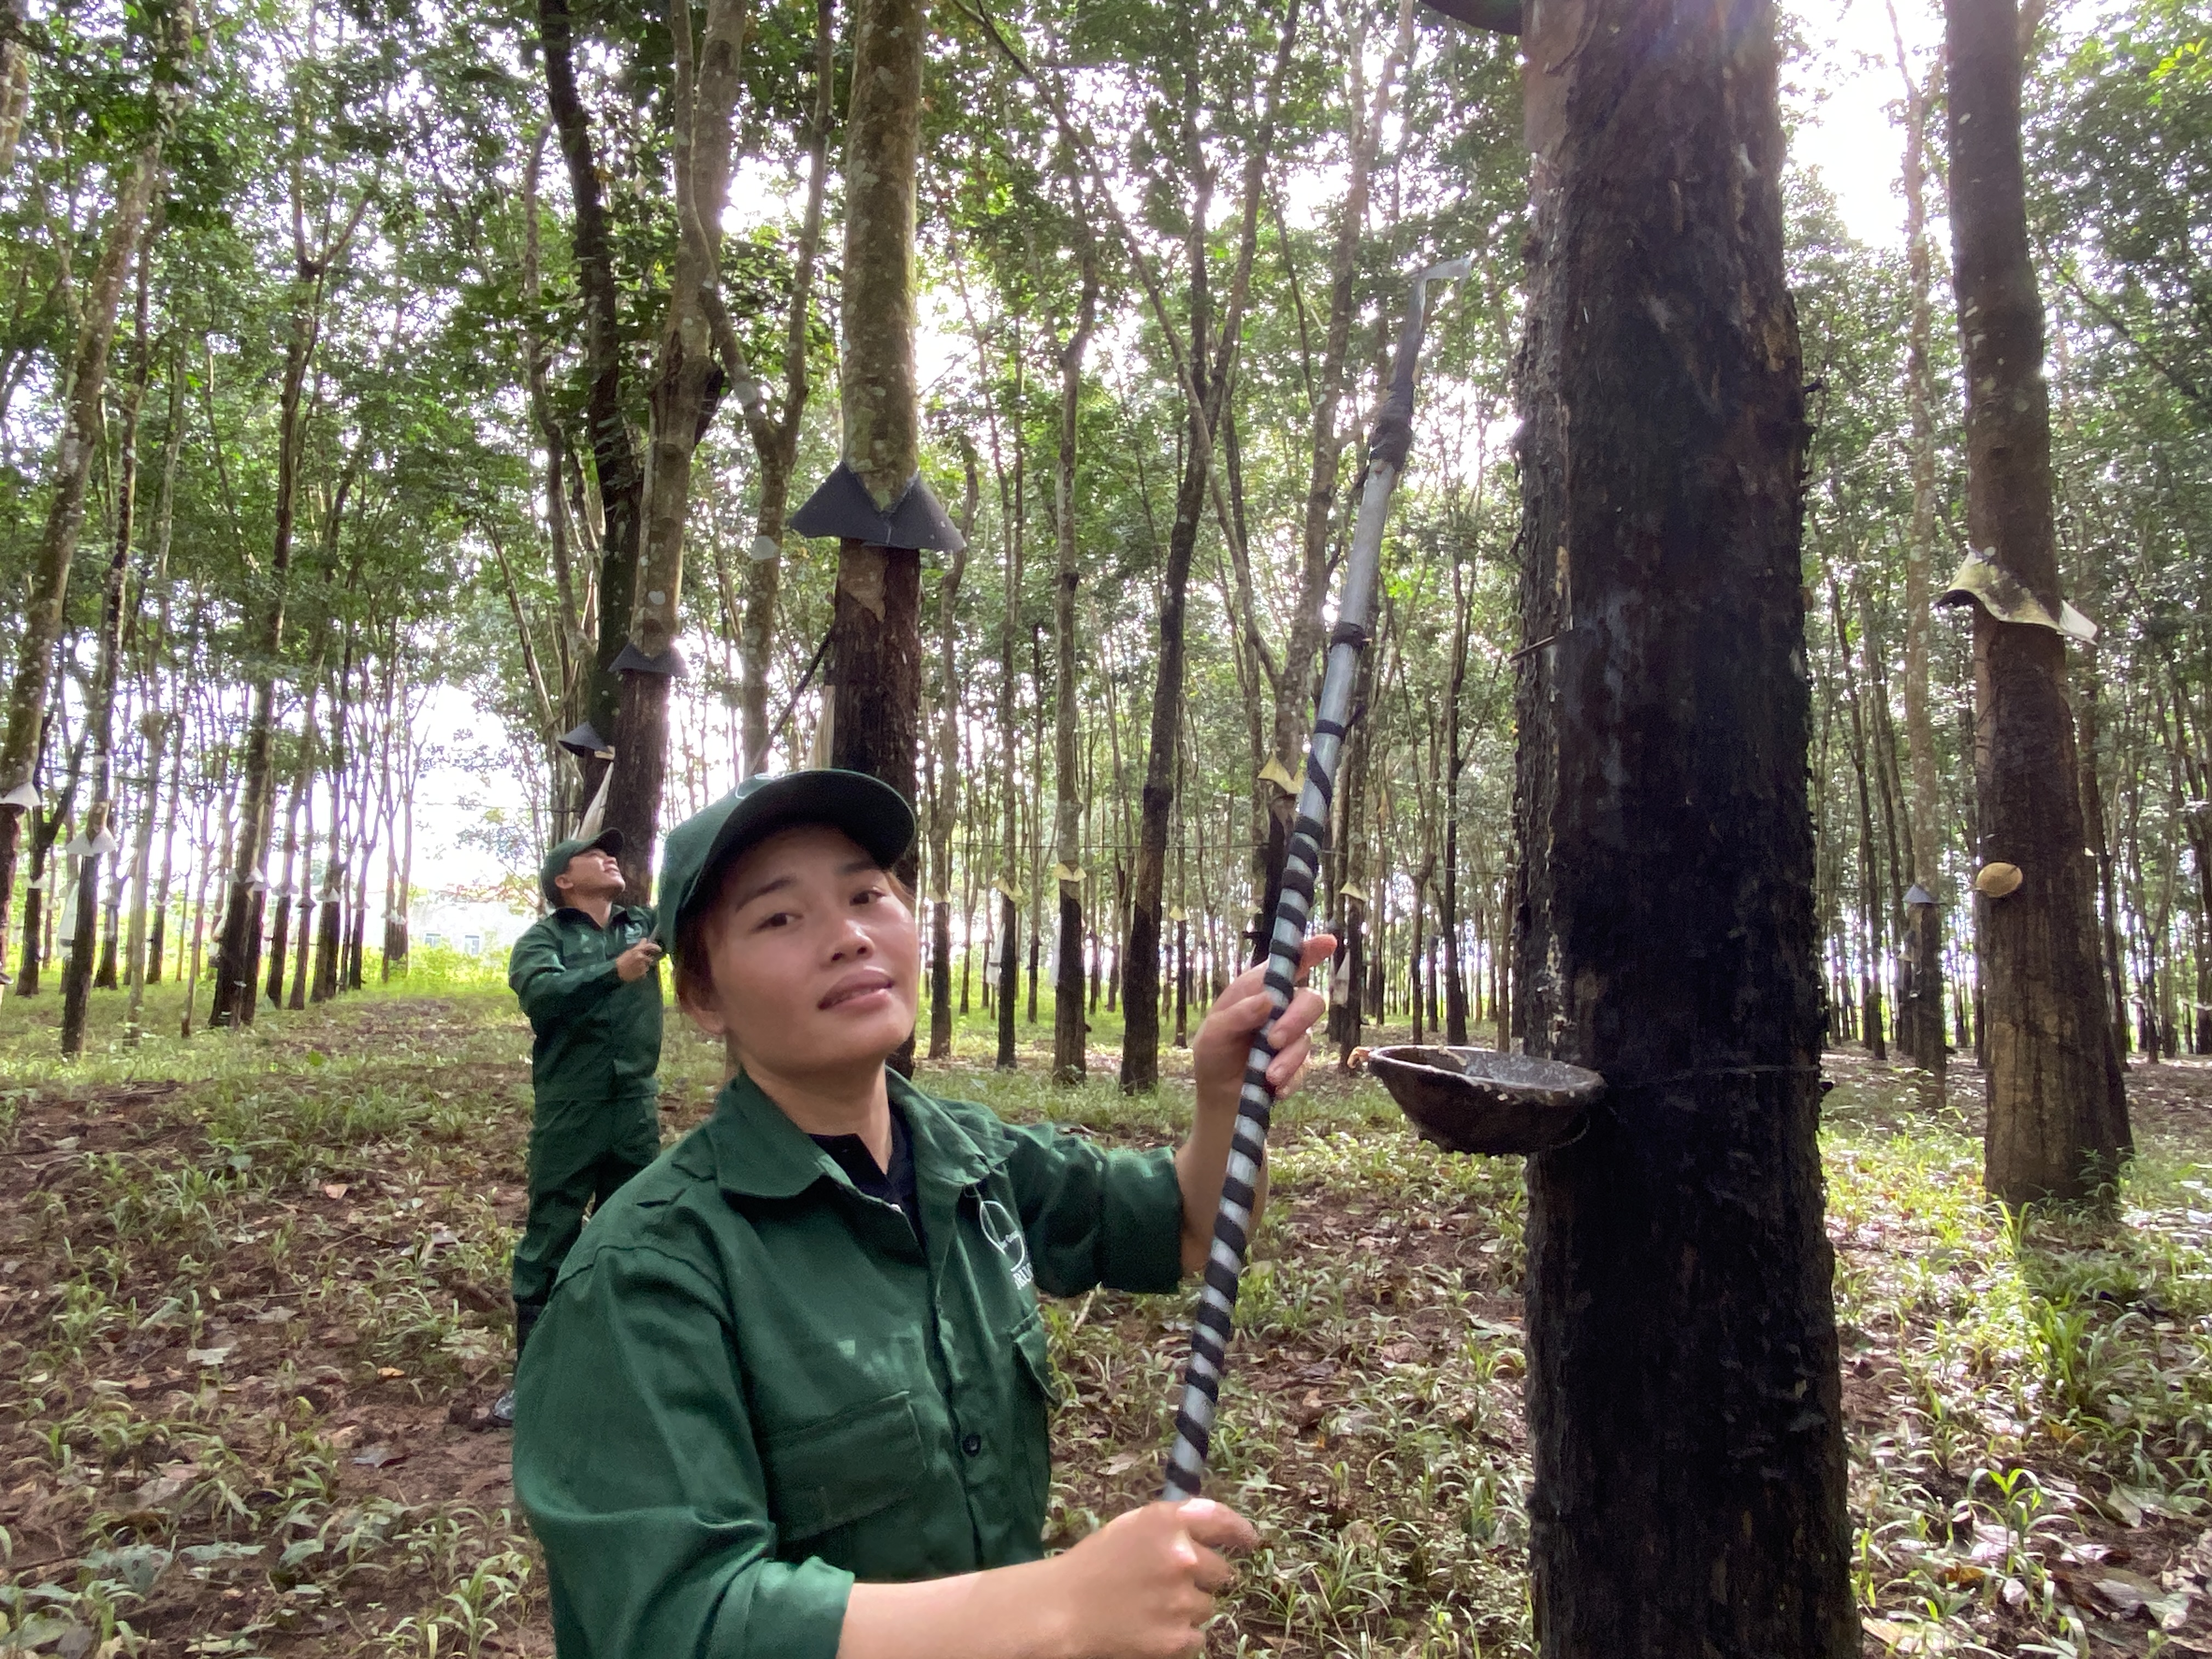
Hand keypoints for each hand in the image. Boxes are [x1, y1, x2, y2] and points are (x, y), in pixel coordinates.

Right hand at [615, 939, 663, 982]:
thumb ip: (639, 946)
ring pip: (647, 965)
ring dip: (644, 965)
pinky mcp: (643, 973)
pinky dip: (642, 971)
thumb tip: (645, 939)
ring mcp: (643, 965)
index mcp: (638, 951)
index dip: (655, 947)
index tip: (659, 949)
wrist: (617, 972)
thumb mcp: (630, 951)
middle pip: (650, 958)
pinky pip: (645, 971)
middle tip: (642, 961)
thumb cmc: (622, 960)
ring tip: (635, 966)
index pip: (650, 946)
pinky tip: (635, 970)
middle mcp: (642, 957)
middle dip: (648, 959)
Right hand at [1047, 1500, 1255, 1658]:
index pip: (1223, 1521)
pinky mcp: (1177, 1638)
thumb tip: (1213, 1529)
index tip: (1250, 1542)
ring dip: (1189, 1608)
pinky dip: (1180, 1636)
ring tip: (1152, 1607)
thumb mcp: (1132, 1527)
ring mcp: (1181, 1601)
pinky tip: (1151, 1627)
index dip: (1241, 1532)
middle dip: (1206, 1579)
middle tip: (1174, 1585)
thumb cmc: (1094, 1564)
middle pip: (1222, 1572)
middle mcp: (1182, 1557)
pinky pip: (1197, 1637)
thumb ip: (1172, 1524)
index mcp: (1168, 1523)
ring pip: (1209, 1607)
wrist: (1062, 1610)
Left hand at [1192, 934, 1334, 1112]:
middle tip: (1275, 1039)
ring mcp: (1293, 1037)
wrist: (1220, 1095)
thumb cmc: (1215, 1053)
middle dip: (1296, 1019)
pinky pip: (1305, 1069)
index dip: (1309, 951)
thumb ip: (1236, 1015)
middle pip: (1310, 1000)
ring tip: (1269, 1075)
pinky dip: (1290, 1079)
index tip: (1327, 943)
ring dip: (1289, 1057)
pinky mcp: (1298, 1065)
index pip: (1289, 965)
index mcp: (1260, 990)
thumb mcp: (1213, 1034)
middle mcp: (1282, 1009)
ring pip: (1307, 1038)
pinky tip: (1275, 1089)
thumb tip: (1267, 1000)